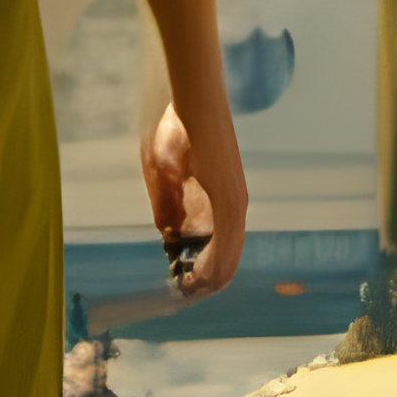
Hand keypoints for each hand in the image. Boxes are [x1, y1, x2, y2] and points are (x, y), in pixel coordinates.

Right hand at [147, 96, 248, 302]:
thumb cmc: (176, 132)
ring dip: (207, 279)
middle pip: (226, 258)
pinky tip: (198, 278)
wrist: (190, 103)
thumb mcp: (164, 176)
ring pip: (228, 256)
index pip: (218, 247)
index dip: (201, 269)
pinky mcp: (229, 198)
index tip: (182, 284)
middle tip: (183, 293)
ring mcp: (233, 202)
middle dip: (204, 281)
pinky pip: (225, 242)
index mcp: (218, 201)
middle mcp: (232, 205)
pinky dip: (211, 264)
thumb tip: (169, 234)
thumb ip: (167, 205)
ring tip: (189, 292)